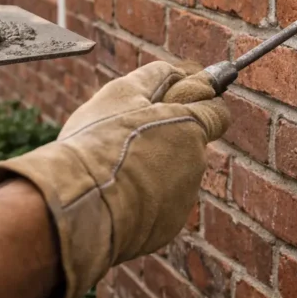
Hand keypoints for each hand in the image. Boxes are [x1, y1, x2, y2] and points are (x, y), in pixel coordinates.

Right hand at [0, 61, 228, 297]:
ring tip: (113, 169)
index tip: (179, 104)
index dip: (199, 104)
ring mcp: (183, 199)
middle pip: (188, 145)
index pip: (217, 112)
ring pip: (171, 175)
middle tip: (127, 138)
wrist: (79, 203)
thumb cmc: (98, 142)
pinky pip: (159, 206)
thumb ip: (157, 77)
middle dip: (165, 139)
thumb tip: (181, 70)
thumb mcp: (122, 93)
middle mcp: (196, 164)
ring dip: (150, 169)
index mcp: (191, 128)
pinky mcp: (167, 227)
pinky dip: (142, 199)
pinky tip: (114, 195)